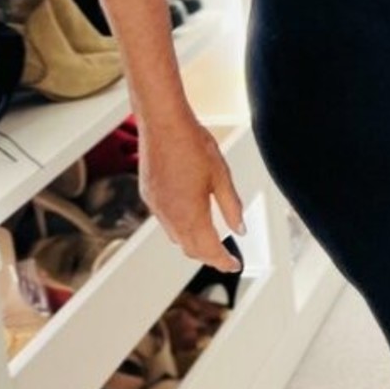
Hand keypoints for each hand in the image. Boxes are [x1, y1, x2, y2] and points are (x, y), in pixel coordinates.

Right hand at [138, 114, 245, 272]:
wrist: (162, 122)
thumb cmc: (194, 144)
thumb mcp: (221, 176)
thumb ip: (231, 207)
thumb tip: (240, 231)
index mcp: (191, 213)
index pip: (209, 249)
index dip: (224, 261)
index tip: (236, 266)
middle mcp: (170, 216)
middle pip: (190, 249)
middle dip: (209, 257)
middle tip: (226, 259)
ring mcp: (156, 207)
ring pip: (176, 238)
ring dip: (193, 245)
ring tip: (211, 243)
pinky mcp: (149, 196)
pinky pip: (165, 222)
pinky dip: (180, 229)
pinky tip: (190, 220)